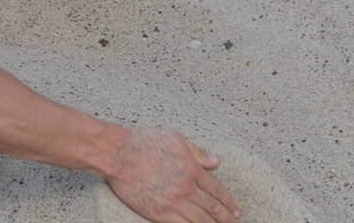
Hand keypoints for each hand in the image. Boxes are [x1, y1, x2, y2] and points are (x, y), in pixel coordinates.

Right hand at [104, 127, 238, 222]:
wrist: (117, 155)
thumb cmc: (144, 143)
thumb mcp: (176, 139)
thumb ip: (198, 153)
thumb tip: (215, 162)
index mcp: (191, 169)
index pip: (217, 190)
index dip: (229, 202)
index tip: (236, 210)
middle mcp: (184, 188)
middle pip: (212, 208)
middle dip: (226, 218)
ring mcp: (171, 203)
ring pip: (199, 220)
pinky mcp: (157, 213)